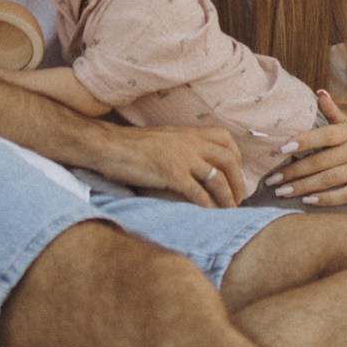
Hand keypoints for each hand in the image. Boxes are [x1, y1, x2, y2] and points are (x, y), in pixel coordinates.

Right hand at [94, 122, 245, 207]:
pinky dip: (208, 205)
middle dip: (237, 181)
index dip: (237, 157)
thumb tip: (196, 160)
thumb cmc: (131, 145)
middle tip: (237, 198)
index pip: (226, 139)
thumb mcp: (164, 138)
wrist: (109, 146)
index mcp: (189, 132)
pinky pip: (198, 192)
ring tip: (228, 210)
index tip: (236, 174)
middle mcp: (190, 143)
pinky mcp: (172, 174)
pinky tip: (208, 214)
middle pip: (229, 159)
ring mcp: (182, 158)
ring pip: (218, 178)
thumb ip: (182, 145)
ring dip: (227, 196)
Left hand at [269, 91, 346, 207]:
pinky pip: (342, 196)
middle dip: (294, 171)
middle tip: (272, 180)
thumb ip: (332, 111)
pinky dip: (324, 199)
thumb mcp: (346, 125)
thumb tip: (319, 92)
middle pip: (321, 162)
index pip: (324, 136)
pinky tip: (306, 200)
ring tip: (281, 191)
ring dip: (302, 187)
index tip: (279, 149)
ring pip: (328, 180)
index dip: (302, 142)